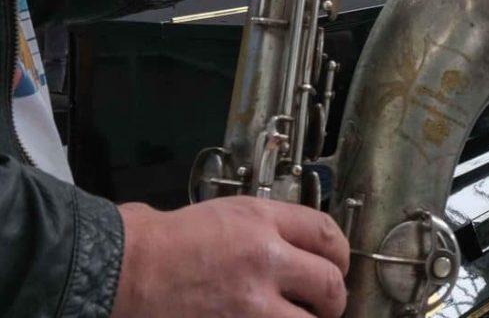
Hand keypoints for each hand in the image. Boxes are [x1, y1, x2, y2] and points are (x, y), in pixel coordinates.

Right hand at [112, 196, 348, 317]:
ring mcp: (253, 304)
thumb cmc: (161, 242)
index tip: (336, 265)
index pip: (327, 234)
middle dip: (332, 299)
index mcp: (262, 220)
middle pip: (330, 284)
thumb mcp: (222, 213)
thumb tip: (292, 247)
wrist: (120, 271)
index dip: (339, 255)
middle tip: (324, 305)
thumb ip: (264, 228)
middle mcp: (266, 258)